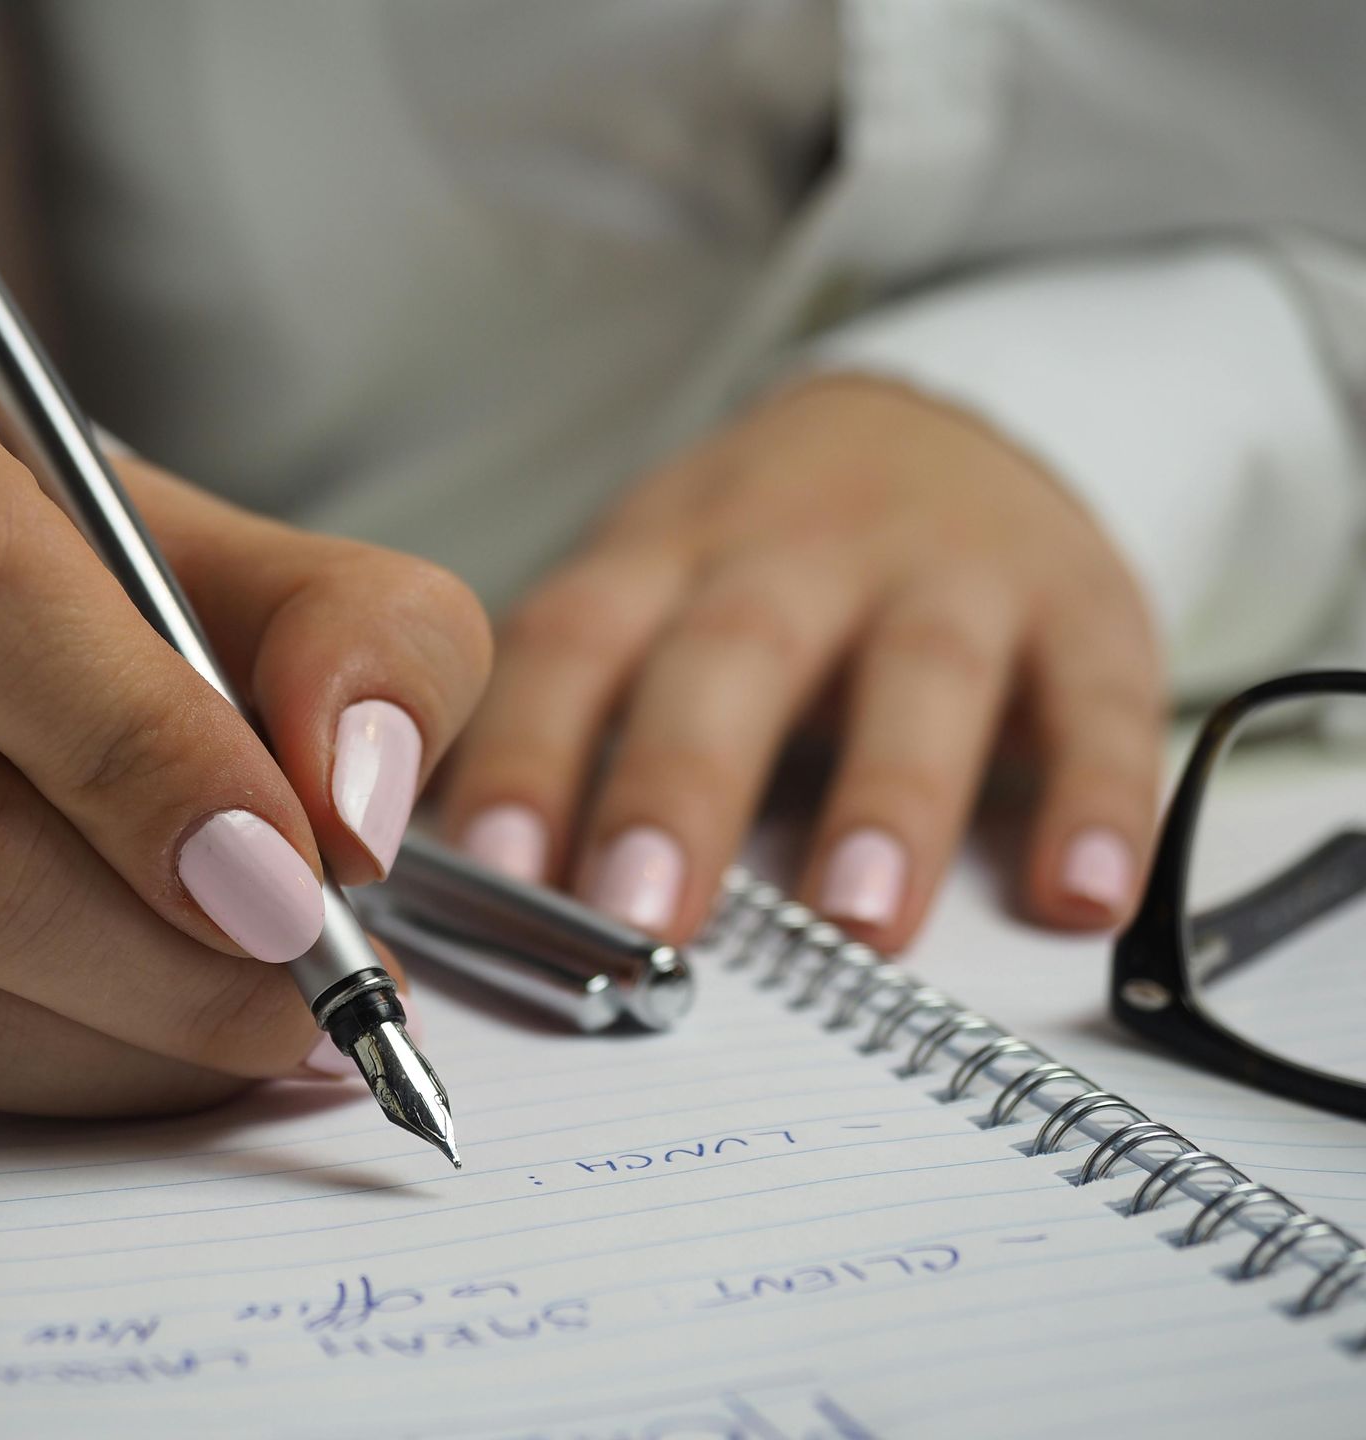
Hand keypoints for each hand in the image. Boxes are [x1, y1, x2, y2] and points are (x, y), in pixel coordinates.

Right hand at [0, 324, 489, 1113]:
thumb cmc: (104, 583)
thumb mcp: (269, 561)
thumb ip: (365, 640)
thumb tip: (353, 806)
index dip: (136, 748)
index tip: (291, 873)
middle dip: (155, 945)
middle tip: (313, 985)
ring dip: (117, 1038)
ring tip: (262, 1020)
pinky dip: (44, 1078)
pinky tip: (146, 1036)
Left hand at [441, 375, 1163, 951]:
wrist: (942, 426)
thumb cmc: (760, 557)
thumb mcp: (651, 591)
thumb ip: (572, 715)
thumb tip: (457, 877)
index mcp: (666, 556)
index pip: (575, 645)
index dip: (528, 751)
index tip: (490, 871)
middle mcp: (798, 552)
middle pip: (732, 656)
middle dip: (682, 784)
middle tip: (641, 914)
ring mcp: (946, 572)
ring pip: (919, 673)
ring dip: (889, 797)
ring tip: (858, 922)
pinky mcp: (1081, 605)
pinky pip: (1099, 698)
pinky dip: (1098, 796)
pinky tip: (1081, 895)